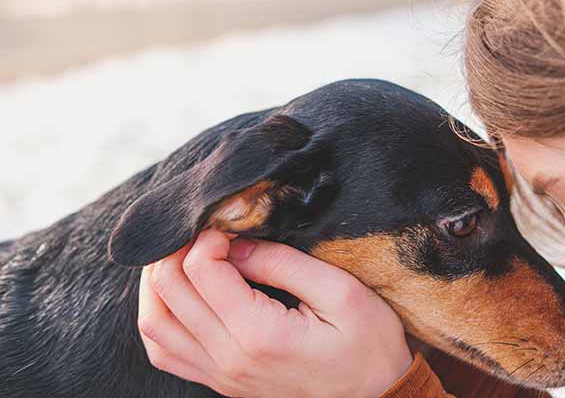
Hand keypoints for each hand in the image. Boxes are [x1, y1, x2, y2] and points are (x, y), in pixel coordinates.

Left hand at [138, 230, 412, 397]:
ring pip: (154, 324)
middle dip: (176, 249)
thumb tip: (236, 244)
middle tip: (203, 231)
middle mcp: (229, 359)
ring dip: (158, 281)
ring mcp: (220, 375)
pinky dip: (159, 316)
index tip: (230, 224)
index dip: (208, 235)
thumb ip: (283, 263)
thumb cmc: (368, 345)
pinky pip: (165, 351)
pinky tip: (178, 295)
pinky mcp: (220, 382)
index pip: (201, 270)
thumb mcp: (341, 292)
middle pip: (168, 292)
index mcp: (260, 334)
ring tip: (182, 255)